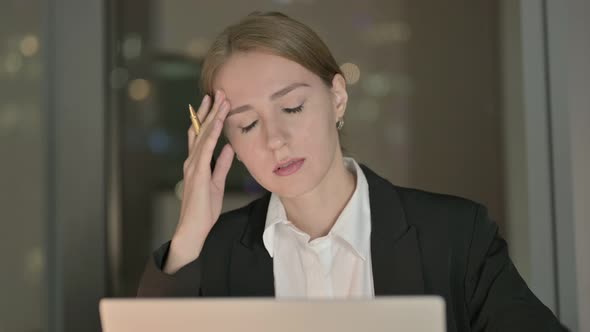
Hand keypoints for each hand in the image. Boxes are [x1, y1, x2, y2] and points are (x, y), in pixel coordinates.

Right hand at [164, 90, 233, 273]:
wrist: (194, 227)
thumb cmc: (204, 209)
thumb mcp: (217, 182)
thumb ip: (222, 164)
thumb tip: (230, 148)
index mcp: (196, 163)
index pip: (202, 135)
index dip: (208, 117)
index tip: (216, 102)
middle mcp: (192, 161)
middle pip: (200, 130)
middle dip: (209, 110)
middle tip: (218, 91)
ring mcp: (193, 166)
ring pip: (203, 135)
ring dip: (212, 116)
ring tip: (220, 99)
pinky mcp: (198, 173)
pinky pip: (205, 150)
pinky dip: (212, 134)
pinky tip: (217, 122)